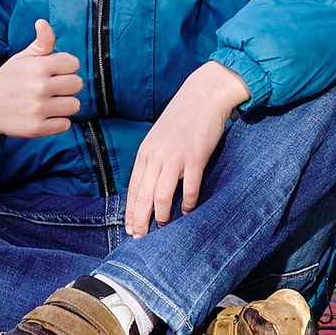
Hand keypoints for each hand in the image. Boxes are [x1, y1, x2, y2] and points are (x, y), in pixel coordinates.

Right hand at [0, 16, 82, 149]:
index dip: (65, 67)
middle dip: (67, 85)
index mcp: (38, 66)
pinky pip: (66, 124)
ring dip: (65, 104)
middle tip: (52, 88)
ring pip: (75, 105)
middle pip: (77, 84)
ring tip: (50, 102)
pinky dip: (59, 121)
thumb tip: (43, 22)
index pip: (74, 63)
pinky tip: (46, 115)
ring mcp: (38, 109)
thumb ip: (41, 41)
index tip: (54, 71)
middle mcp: (39, 87)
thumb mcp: (23, 57)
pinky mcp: (37, 128)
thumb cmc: (9, 79)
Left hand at [123, 61, 246, 235]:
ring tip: (164, 229)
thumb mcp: (159, 138)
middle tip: (142, 239)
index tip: (131, 230)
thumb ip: (153, 160)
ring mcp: (175, 157)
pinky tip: (188, 213)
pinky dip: (187, 205)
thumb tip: (148, 187)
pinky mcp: (195, 157)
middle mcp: (156, 156)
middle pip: (144, 197)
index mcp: (145, 152)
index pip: (133, 189)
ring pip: (162, 196)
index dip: (131, 212)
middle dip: (141, 221)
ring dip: (162, 217)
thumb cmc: (182, 118)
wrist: (204, 95)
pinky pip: (189, 188)